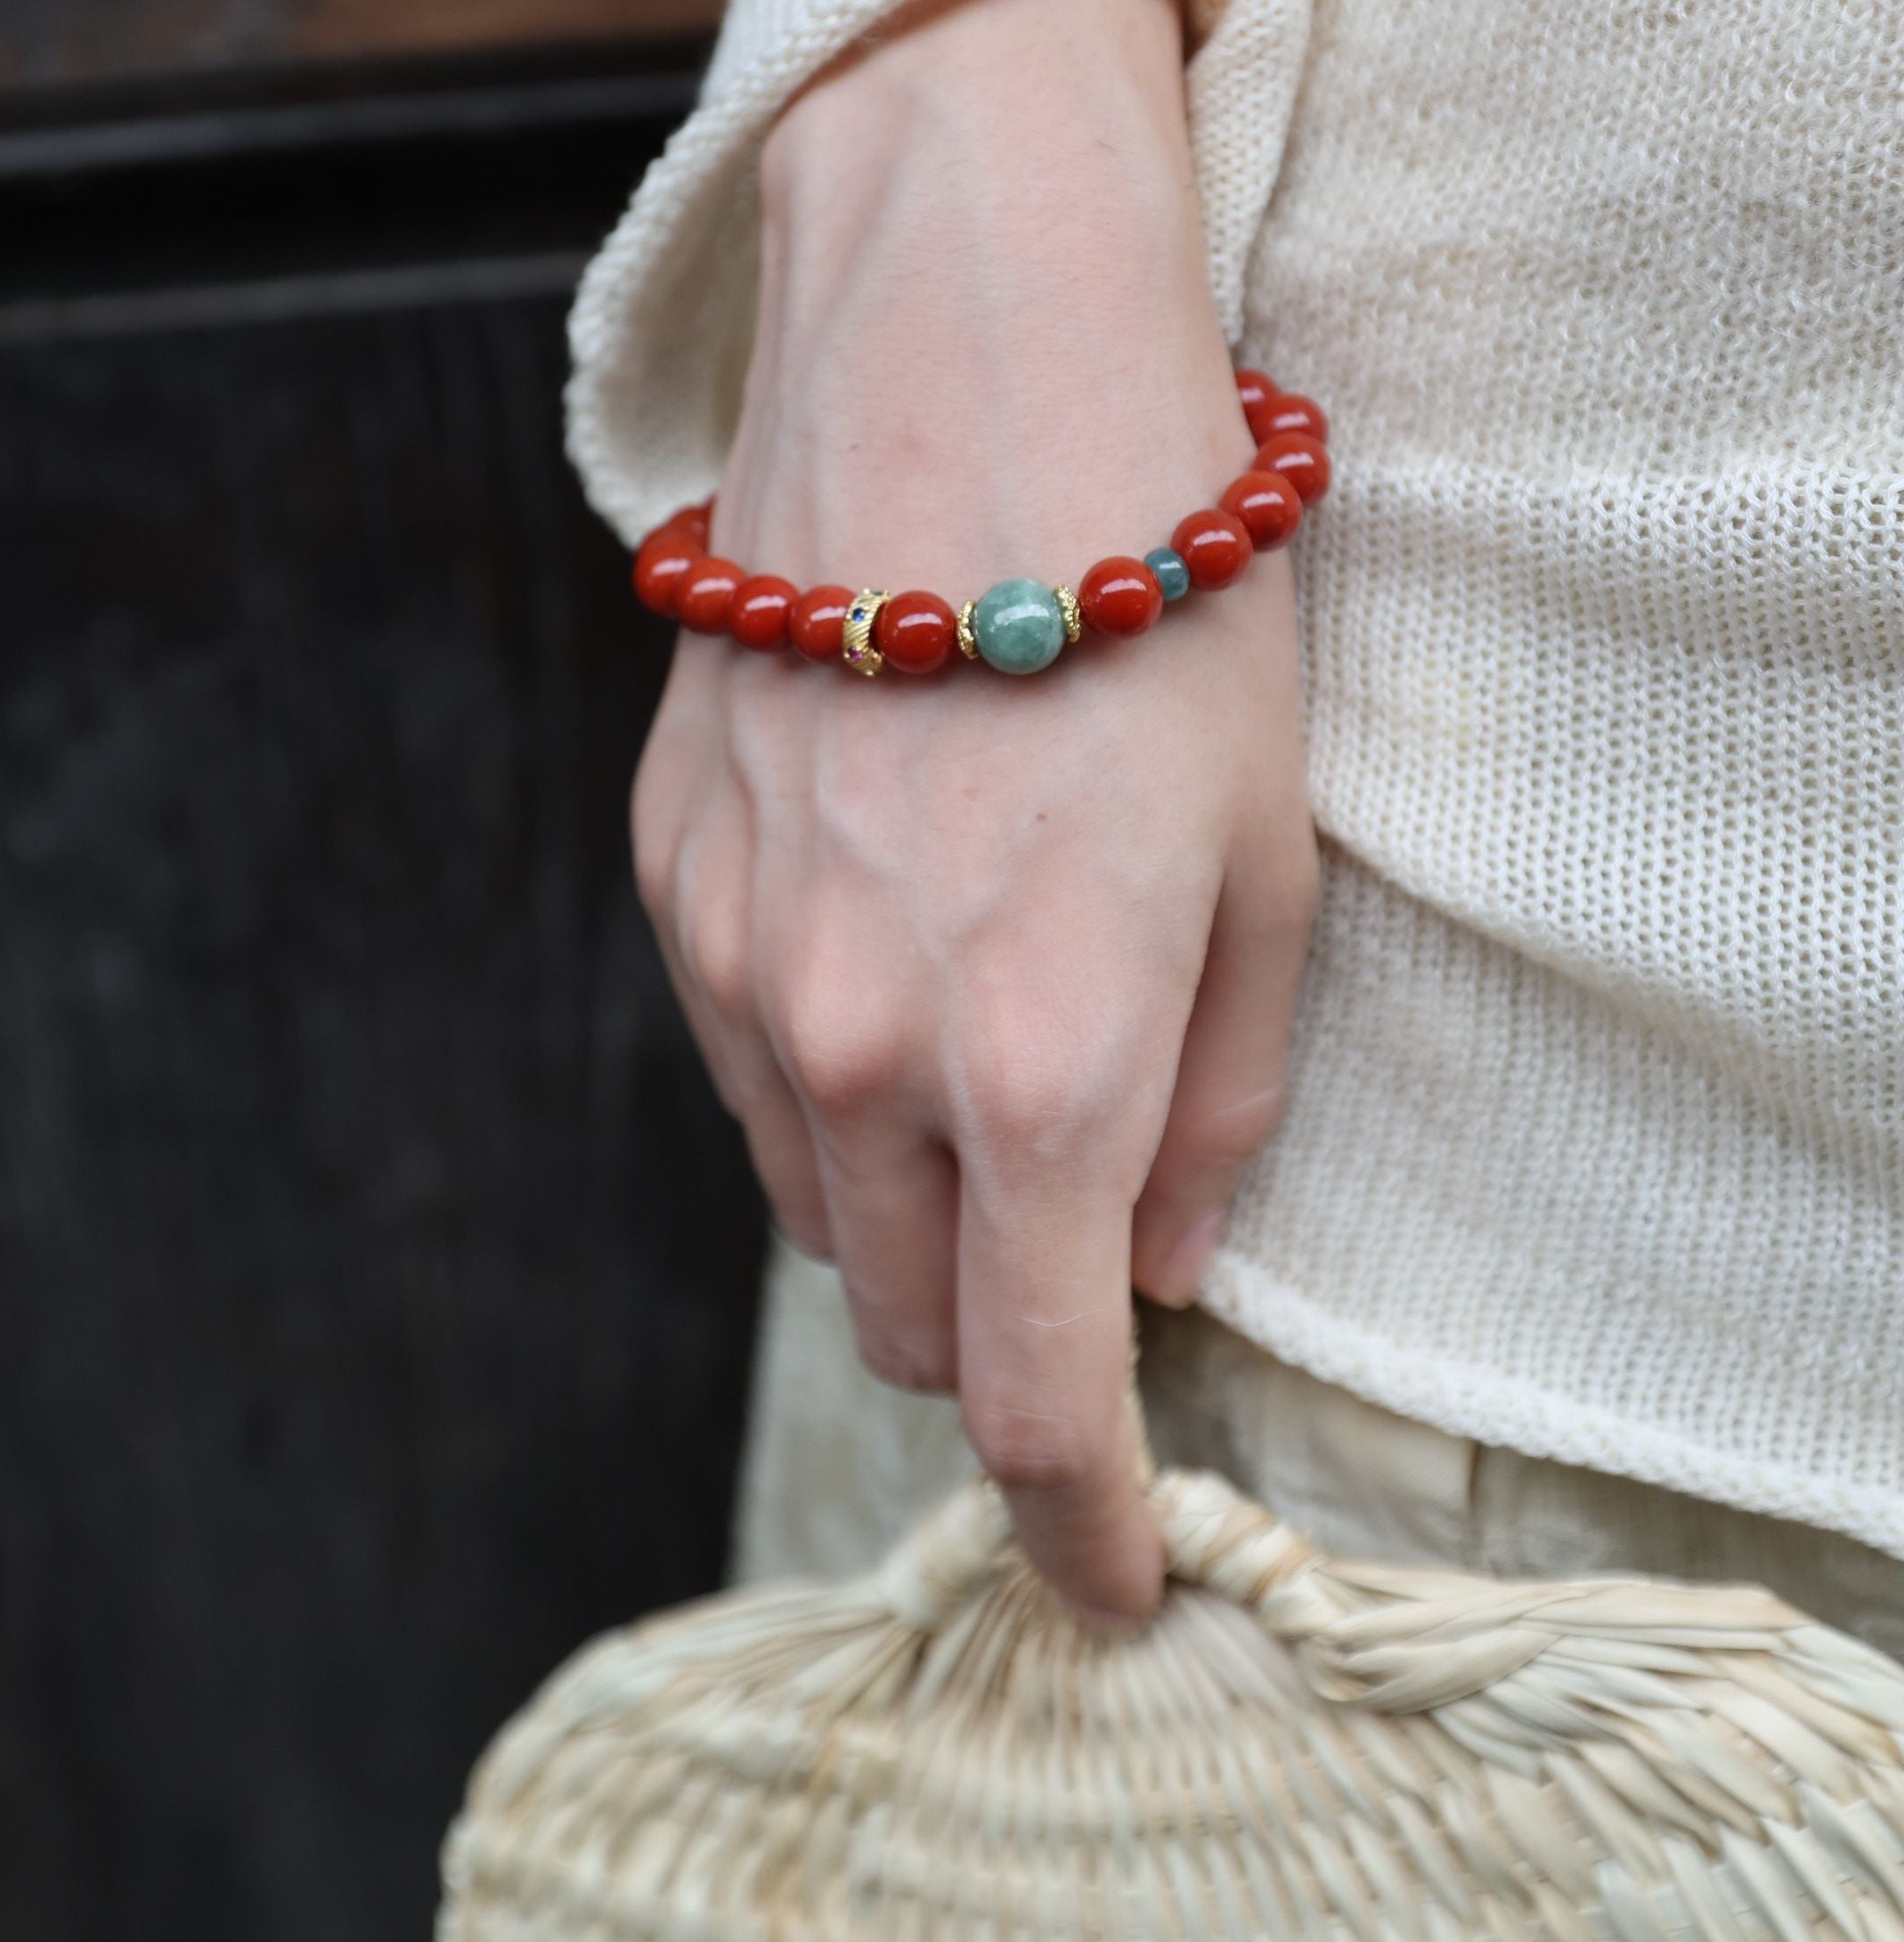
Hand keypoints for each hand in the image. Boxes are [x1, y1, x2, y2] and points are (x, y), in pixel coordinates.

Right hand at [632, 0, 1315, 1620]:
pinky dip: (824, 1081)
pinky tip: (893, 956)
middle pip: (903, 1323)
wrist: (963, 359)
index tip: (1112, 1581)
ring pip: (811, 1203)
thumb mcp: (1274, 861)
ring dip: (907, 1208)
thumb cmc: (1166, 594)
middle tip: (1083, 1265)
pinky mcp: (667, 874)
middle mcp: (857, 1048)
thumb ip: (1218, 1109)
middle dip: (1000, 1344)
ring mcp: (736, 963)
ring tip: (995, 1063)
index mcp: (1039, 1069)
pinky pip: (740, 1065)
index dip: (1079, 1527)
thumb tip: (1154, 1271)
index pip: (1029, 1401)